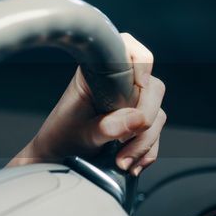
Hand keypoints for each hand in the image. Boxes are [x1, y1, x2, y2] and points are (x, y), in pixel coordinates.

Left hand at [12, 32, 166, 174]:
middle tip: (124, 142)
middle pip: (153, 89)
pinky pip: (156, 134)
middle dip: (145, 120)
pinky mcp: (137, 122)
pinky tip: (132, 165)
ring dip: (144, 142)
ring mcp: (131, 103)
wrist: (58, 157)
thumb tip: (139, 119)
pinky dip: (148, 151)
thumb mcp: (82, 133)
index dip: (140, 63)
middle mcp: (118, 84)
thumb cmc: (61, 137)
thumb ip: (109, 127)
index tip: (139, 85)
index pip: (129, 50)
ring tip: (122, 161)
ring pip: (157, 115)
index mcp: (98, 73)